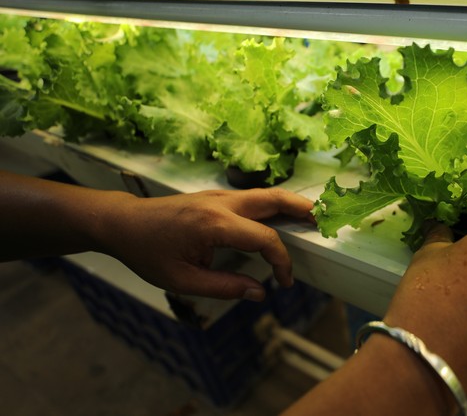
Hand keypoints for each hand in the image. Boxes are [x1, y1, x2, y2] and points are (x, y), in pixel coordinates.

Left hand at [97, 188, 314, 300]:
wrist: (123, 223)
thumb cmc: (148, 253)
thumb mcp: (182, 280)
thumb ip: (224, 287)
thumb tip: (259, 292)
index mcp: (215, 224)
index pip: (265, 239)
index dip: (282, 262)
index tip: (285, 282)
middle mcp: (222, 204)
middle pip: (274, 199)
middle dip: (302, 210)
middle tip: (326, 222)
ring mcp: (219, 196)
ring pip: (266, 194)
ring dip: (291, 203)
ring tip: (313, 215)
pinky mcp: (216, 197)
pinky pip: (253, 197)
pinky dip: (274, 204)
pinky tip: (282, 215)